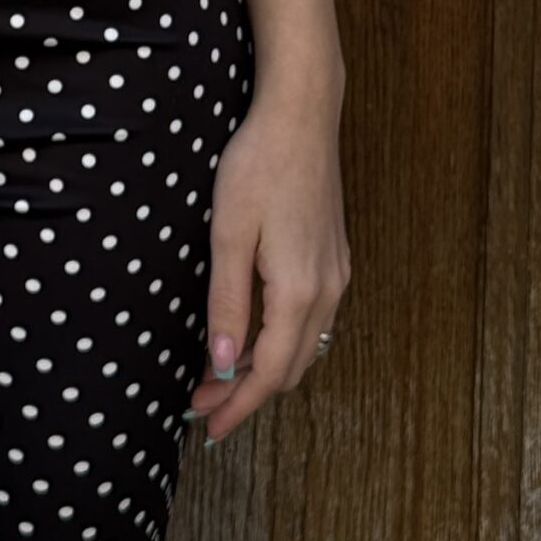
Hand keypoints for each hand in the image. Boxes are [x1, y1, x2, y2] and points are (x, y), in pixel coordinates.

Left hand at [186, 81, 349, 439]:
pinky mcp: (335, 256)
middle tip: (202, 402)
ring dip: (266, 367)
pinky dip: (283, 340)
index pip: (269, 371)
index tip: (208, 426)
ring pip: (305, 346)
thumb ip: (227, 301)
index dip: (238, 405)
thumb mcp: (228, 232)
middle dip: (247, 391)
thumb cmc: (259, 163)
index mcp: (299, 290)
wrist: (301, 113)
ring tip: (222, 374)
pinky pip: (314, 319)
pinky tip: (256, 332)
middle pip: (290, 367)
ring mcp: (337, 272)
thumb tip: (223, 363)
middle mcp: (328, 289)